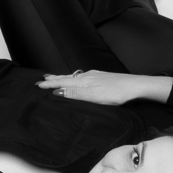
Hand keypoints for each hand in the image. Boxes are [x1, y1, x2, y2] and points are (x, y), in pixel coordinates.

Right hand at [37, 69, 157, 105]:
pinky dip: (73, 79)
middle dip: (54, 79)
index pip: (62, 83)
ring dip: (62, 78)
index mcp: (84, 81)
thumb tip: (57, 91)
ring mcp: (95, 76)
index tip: (38, 86)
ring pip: (74, 77)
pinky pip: (81, 77)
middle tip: (42, 80)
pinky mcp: (101, 77)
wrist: (135, 86)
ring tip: (54, 78)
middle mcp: (87, 76)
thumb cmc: (116, 93)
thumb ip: (75, 94)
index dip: (50, 85)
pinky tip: (76, 80)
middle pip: (67, 77)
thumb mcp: (94, 96)